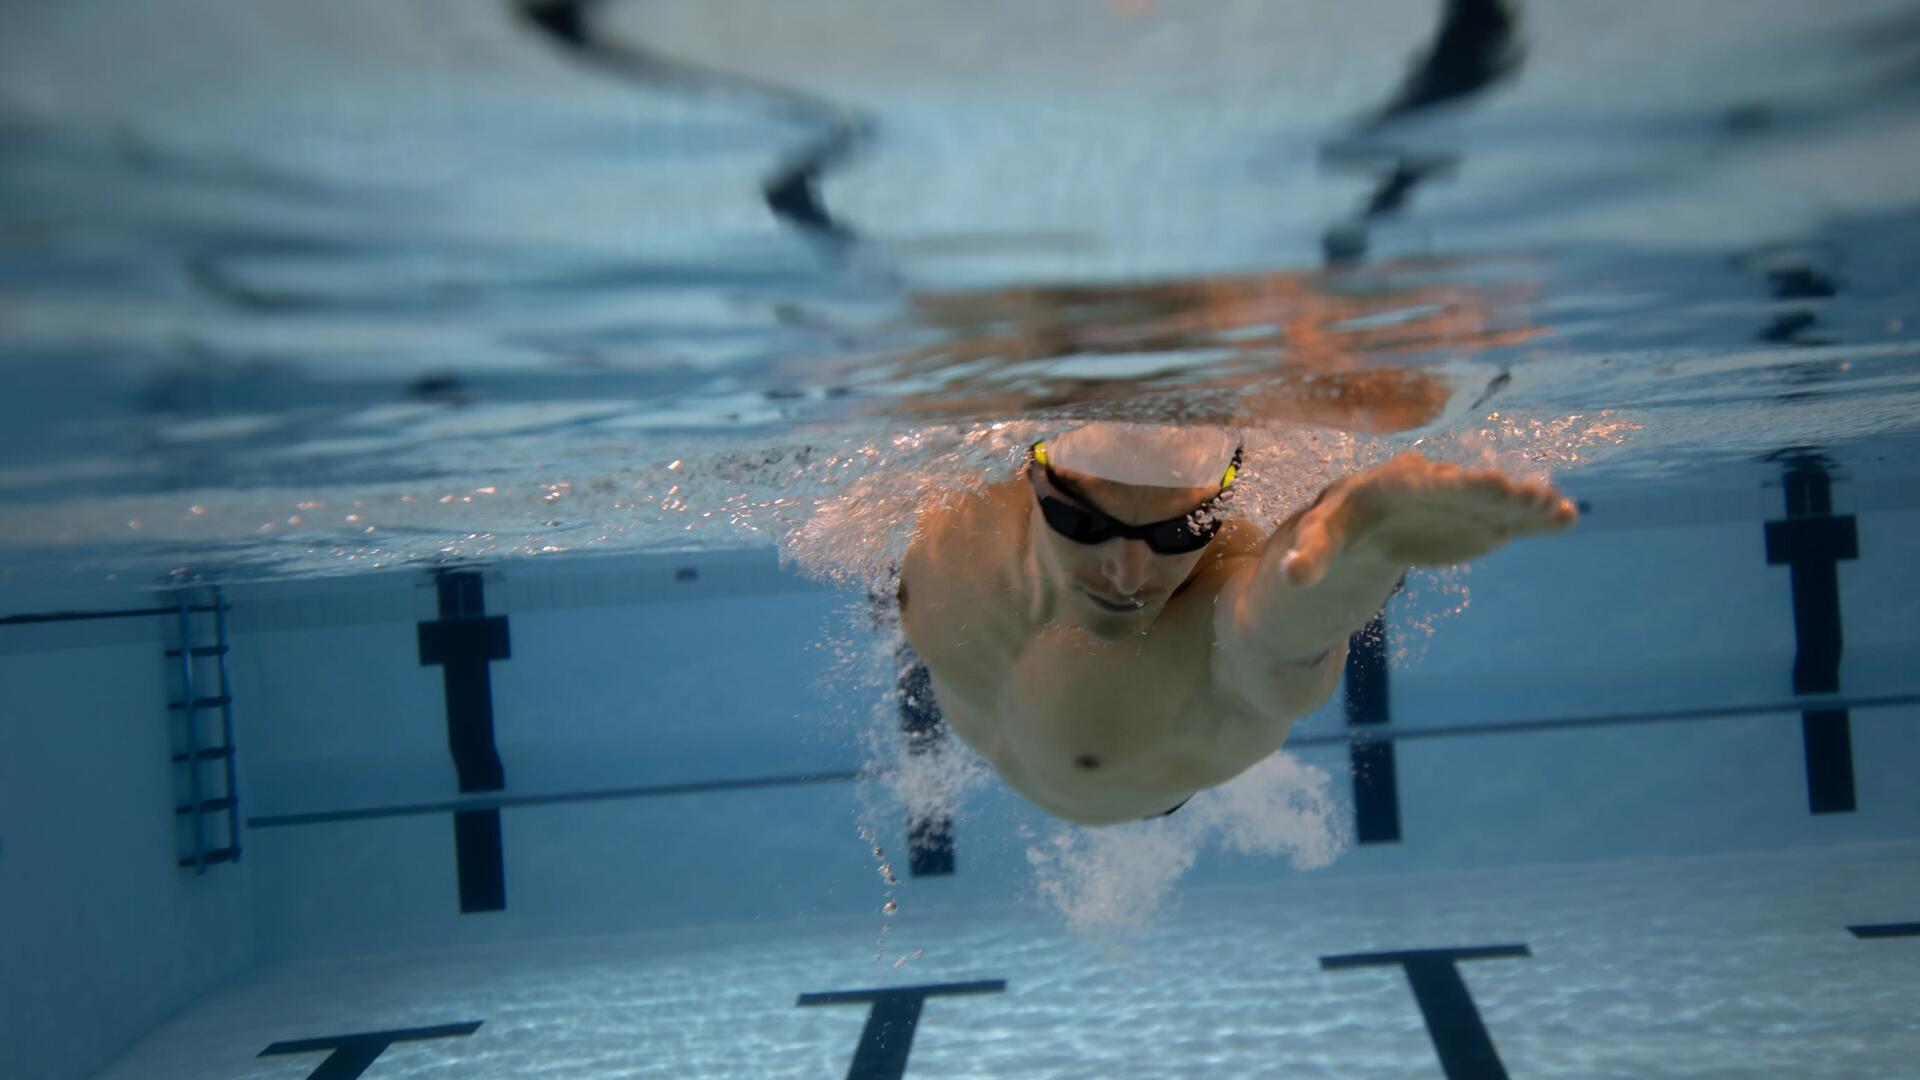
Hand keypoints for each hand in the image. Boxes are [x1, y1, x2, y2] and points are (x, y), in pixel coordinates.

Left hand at [1281, 452, 1576, 586]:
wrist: (1363, 531)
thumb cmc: (1333, 532)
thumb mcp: (1315, 542)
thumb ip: (1308, 556)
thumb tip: (1292, 577)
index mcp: (1386, 485)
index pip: (1416, 484)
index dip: (1446, 486)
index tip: (1477, 484)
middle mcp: (1428, 484)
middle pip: (1460, 487)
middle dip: (1487, 490)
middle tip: (1519, 492)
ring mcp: (1458, 502)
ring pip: (1491, 501)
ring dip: (1522, 502)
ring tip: (1555, 508)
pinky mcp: (1479, 521)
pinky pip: (1509, 519)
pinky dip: (1534, 518)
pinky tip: (1566, 518)